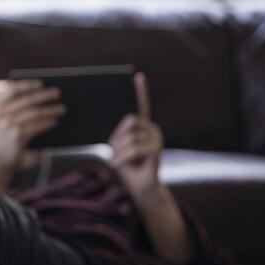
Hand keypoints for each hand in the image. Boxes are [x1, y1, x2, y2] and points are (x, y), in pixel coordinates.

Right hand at [0, 80, 64, 175]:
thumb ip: (7, 104)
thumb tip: (35, 92)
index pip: (11, 90)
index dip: (27, 86)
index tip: (40, 83)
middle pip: (27, 100)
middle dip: (44, 95)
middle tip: (57, 92)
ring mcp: (7, 124)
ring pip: (34, 113)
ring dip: (50, 110)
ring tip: (61, 108)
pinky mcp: (16, 136)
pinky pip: (36, 126)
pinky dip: (47, 122)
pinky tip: (55, 121)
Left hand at [109, 73, 163, 205]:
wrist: (141, 188)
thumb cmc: (128, 167)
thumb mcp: (118, 149)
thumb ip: (117, 137)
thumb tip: (107, 130)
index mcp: (143, 127)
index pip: (142, 105)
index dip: (140, 91)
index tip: (138, 76)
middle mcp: (153, 129)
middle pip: (129, 120)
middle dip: (117, 136)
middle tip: (115, 151)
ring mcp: (157, 139)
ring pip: (128, 138)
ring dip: (118, 152)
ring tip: (120, 161)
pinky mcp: (156, 151)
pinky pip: (133, 149)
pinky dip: (121, 159)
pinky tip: (117, 165)